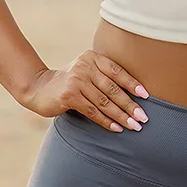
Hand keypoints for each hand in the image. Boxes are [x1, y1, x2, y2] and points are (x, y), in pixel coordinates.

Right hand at [19, 50, 149, 132]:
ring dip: (121, 116)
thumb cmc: (71, 82)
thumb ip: (104, 77)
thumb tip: (136, 94)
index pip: (117, 71)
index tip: (147, 96)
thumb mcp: (86, 72)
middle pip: (113, 88)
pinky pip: (92, 111)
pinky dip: (106, 121)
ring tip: (134, 126)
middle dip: (130, 105)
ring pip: (104, 101)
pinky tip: (116, 128)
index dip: (133, 84)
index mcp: (93, 58)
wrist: (40, 88)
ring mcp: (76, 80)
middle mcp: (85, 66)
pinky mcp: (69, 95)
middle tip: (144, 118)